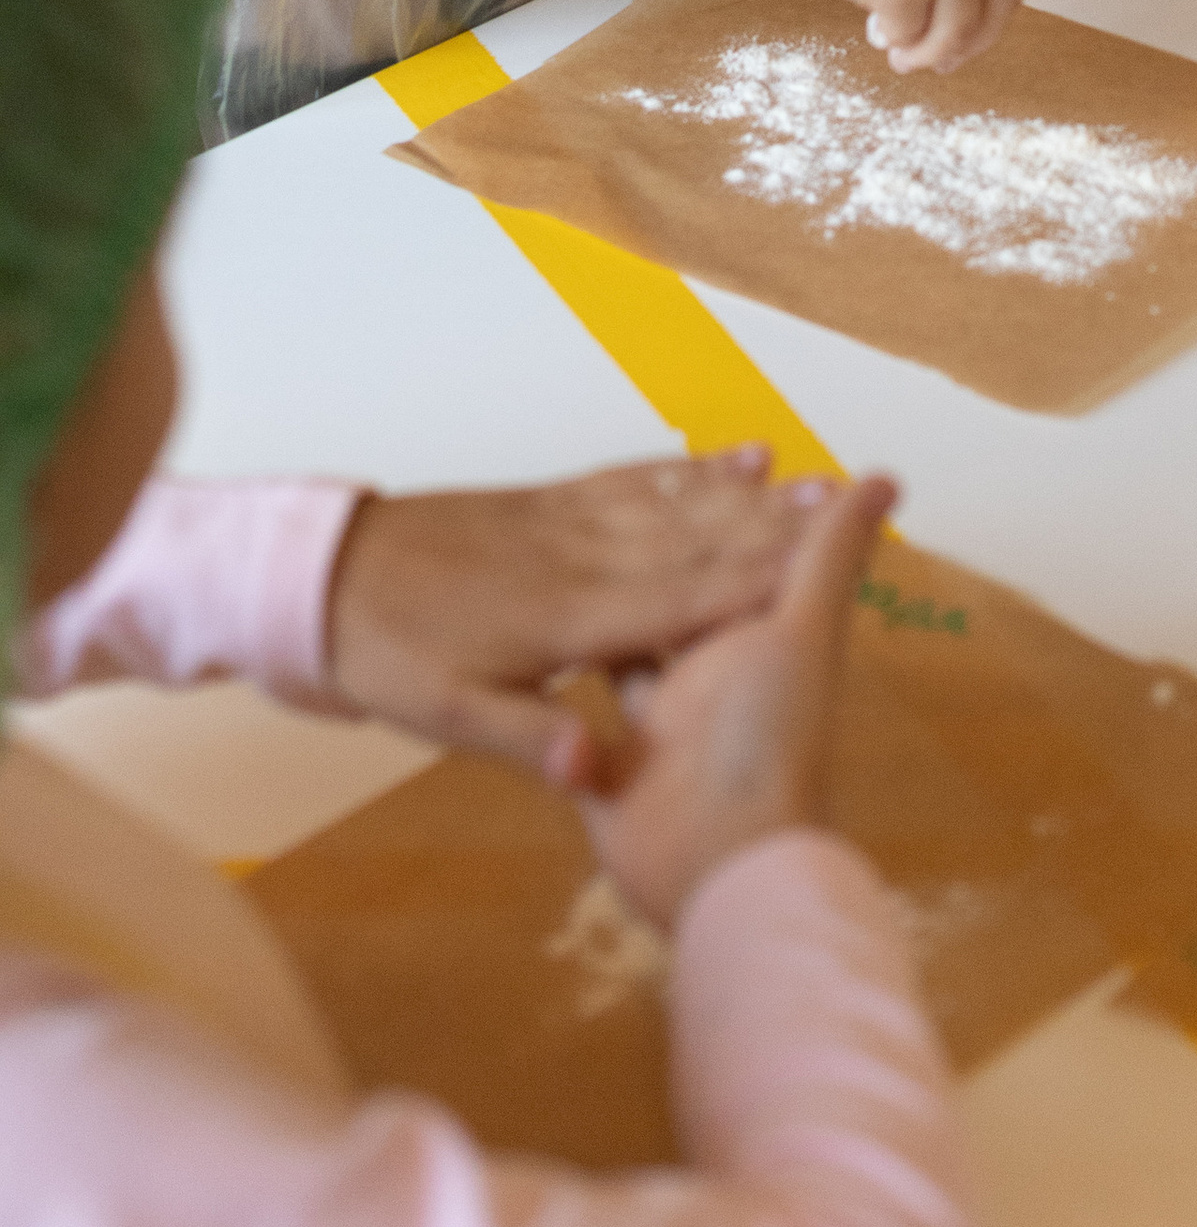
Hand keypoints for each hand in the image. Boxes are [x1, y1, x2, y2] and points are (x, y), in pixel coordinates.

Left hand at [325, 449, 830, 782]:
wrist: (322, 573)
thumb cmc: (387, 654)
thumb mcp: (444, 717)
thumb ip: (529, 737)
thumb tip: (596, 767)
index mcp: (563, 617)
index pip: (676, 601)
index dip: (751, 582)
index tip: (820, 565)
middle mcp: (579, 558)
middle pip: (690, 541)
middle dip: (767, 526)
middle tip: (844, 504)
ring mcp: (566, 521)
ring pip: (669, 504)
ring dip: (740, 494)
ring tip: (804, 476)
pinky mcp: (549, 501)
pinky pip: (629, 478)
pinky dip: (681, 468)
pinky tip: (721, 459)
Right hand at [584, 474, 893, 926]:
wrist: (720, 863)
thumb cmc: (773, 740)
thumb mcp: (803, 628)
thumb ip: (830, 552)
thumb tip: (884, 476)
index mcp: (756, 637)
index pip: (731, 560)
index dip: (708, 514)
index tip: (675, 463)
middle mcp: (710, 676)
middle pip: (671, 603)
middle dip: (639, 562)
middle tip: (583, 508)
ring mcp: (661, 725)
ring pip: (623, 657)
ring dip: (596, 621)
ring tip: (547, 564)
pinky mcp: (610, 770)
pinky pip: (575, 726)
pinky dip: (550, 699)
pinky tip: (518, 649)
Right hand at [750, 0, 1031, 70]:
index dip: (995, 1)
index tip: (973, 17)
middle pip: (998, 6)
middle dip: (970, 41)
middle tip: (943, 55)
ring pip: (957, 32)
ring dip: (930, 53)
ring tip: (902, 53)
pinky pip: (908, 31)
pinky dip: (893, 37)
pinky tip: (875, 30)